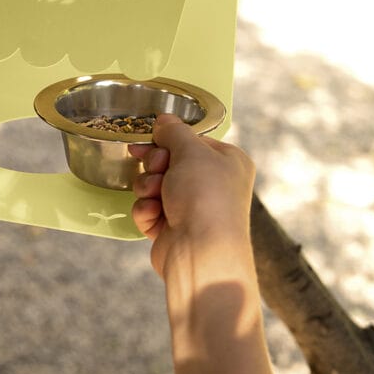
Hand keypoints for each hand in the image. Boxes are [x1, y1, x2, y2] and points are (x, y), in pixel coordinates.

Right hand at [129, 114, 254, 278]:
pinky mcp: (172, 228)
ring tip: (156, 196)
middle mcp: (212, 185)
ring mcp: (191, 208)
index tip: (148, 139)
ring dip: (148, 187)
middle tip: (159, 170)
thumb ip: (174, 132)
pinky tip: (154, 216)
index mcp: (228, 162)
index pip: (191, 141)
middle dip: (156, 165)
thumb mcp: (192, 152)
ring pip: (153, 184)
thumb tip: (164, 120)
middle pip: (168, 161)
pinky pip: (148, 209)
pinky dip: (146, 210)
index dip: (167, 140)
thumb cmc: (206, 197)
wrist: (202, 252)